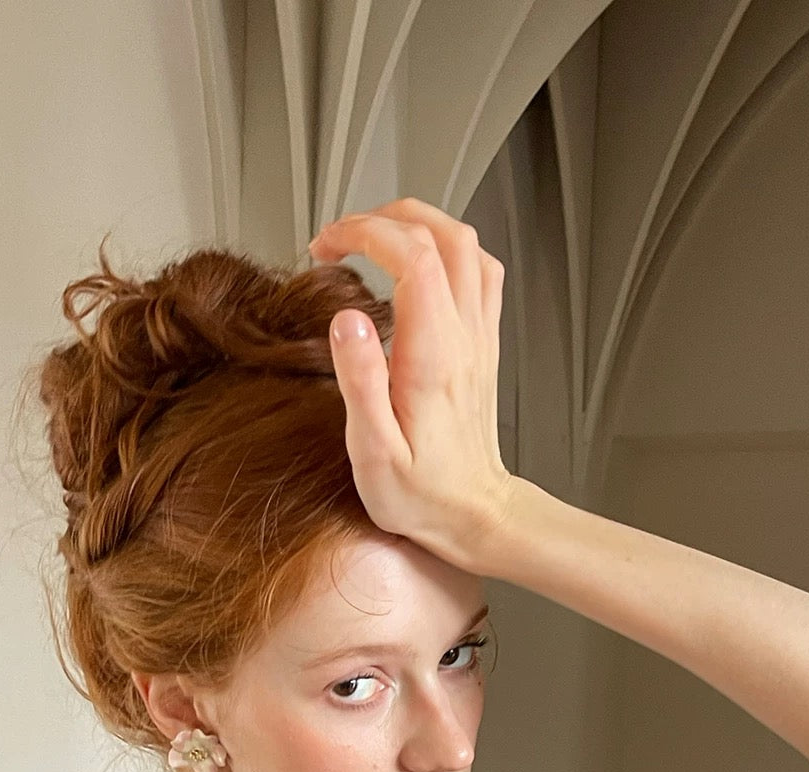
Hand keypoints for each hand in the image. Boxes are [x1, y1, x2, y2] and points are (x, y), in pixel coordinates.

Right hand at [307, 196, 516, 576]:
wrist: (475, 515)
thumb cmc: (423, 494)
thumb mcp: (374, 451)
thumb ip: (359, 381)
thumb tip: (346, 319)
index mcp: (432, 354)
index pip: (409, 255)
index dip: (362, 233)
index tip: (325, 249)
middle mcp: (463, 336)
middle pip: (441, 233)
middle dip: (384, 219)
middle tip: (341, 240)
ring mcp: (479, 336)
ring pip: (466, 244)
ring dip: (418, 226)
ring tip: (373, 239)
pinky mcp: (483, 345)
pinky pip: (479, 272)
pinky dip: (447, 251)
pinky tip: (418, 268)